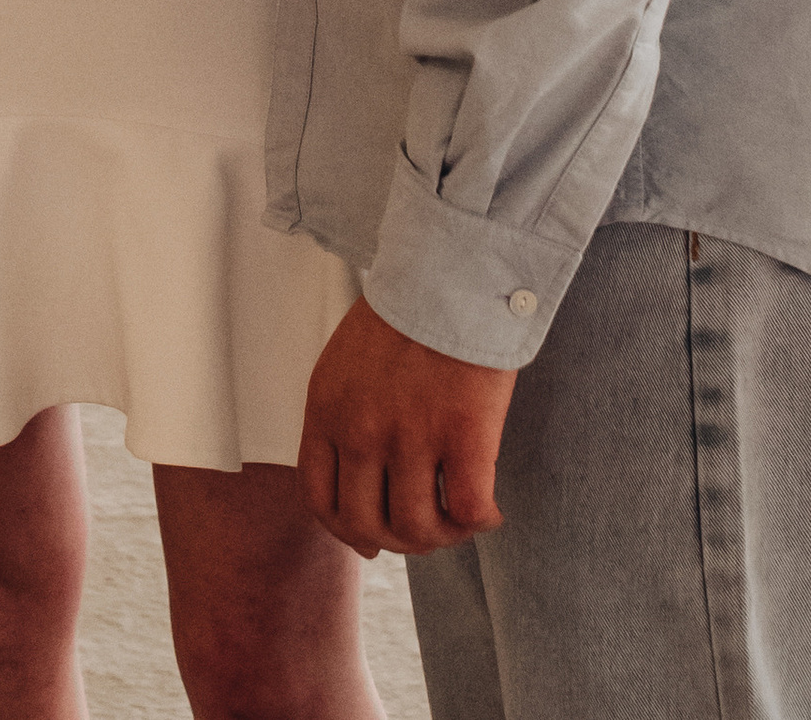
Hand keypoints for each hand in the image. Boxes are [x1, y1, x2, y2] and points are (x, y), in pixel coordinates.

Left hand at [298, 300, 516, 560]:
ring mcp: (411, 435)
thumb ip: (345, 418)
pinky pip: (469, 510)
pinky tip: (490, 511)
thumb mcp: (347, 361)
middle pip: (367, 525)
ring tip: (460, 520)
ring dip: (442, 536)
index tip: (374, 541)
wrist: (450, 269)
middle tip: (427, 530)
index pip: (320, 499)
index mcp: (326, 408)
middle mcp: (361, 430)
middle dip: (398, 541)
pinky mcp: (463, 434)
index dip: (348, 532)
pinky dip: (480, 522)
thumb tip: (365, 488)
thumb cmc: (405, 312)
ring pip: (418, 528)